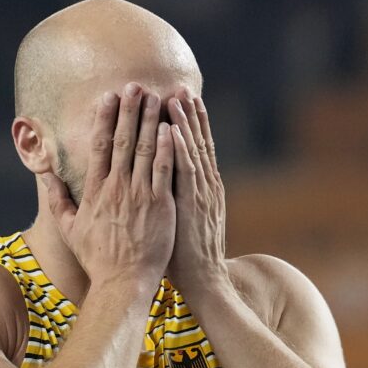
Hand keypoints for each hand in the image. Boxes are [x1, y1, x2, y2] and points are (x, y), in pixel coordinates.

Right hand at [41, 82, 174, 290]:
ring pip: (145, 150)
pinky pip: (164, 170)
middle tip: (135, 85)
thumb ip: (57, 198)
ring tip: (157, 98)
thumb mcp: (69, 228)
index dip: (105, 119)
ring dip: (151, 121)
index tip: (109, 97)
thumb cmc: (97, 258)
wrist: (122, 282)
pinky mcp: (160, 206)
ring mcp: (139, 196)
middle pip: (122, 140)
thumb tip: (44, 174)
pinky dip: (167, 148)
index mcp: (95, 190)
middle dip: (129, 110)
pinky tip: (172, 128)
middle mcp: (116, 188)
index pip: (100, 146)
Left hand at [167, 89, 229, 293]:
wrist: (203, 280)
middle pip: (197, 143)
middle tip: (180, 87)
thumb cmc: (185, 256)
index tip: (180, 100)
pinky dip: (179, 149)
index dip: (189, 124)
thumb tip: (162, 185)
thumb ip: (175, 200)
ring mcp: (201, 194)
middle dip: (189, 115)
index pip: (196, 149)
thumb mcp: (182, 222)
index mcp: (202, 189)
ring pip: (192, 151)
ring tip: (175, 97)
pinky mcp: (192, 205)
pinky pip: (185, 172)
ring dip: (184, 123)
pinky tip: (171, 129)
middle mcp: (205, 186)